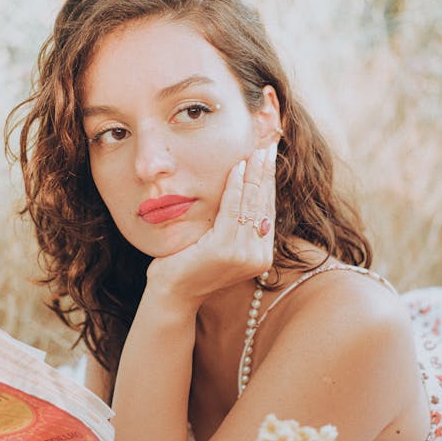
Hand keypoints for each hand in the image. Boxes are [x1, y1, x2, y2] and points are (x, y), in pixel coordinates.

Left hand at [146, 143, 276, 305]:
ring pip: (250, 204)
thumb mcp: (219, 244)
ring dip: (253, 173)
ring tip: (254, 151)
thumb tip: (243, 191)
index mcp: (260, 256)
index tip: (269, 159)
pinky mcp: (225, 249)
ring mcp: (243, 254)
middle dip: (266, 173)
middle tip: (268, 146)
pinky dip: (235, 186)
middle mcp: (257, 256)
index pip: (267, 211)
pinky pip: (232, 209)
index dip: (268, 184)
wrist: (172, 294)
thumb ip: (234, 226)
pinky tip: (236, 167)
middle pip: (263, 205)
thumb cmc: (190, 267)